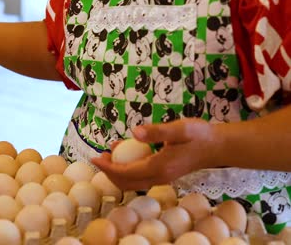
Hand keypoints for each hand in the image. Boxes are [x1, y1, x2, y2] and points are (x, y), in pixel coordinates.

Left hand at [92, 118, 221, 190]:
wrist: (218, 146)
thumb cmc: (199, 135)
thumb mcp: (179, 129)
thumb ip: (156, 131)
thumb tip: (134, 132)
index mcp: (158, 168)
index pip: (125, 172)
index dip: (107, 166)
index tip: (94, 157)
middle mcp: (158, 177)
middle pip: (125, 183)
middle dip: (108, 172)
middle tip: (98, 156)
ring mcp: (162, 178)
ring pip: (132, 182)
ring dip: (117, 172)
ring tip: (108, 154)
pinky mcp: (164, 175)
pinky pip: (140, 177)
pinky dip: (128, 169)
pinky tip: (125, 151)